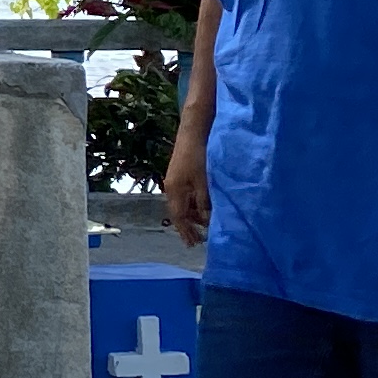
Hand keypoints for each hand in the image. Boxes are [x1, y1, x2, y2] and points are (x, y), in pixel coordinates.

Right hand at [163, 123, 210, 244]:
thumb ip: (204, 202)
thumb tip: (206, 221)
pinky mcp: (180, 176)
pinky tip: (201, 208)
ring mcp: (174, 181)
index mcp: (175, 191)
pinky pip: (185, 196)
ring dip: (191, 216)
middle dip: (187, 227)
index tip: (192, 244)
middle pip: (178, 212)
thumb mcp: (203, 181)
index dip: (185, 232)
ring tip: (202, 226)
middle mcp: (171, 188)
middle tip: (197, 241)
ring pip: (182, 205)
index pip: (179, 217)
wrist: (192, 133)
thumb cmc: (198, 156)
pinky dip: (192, 205)